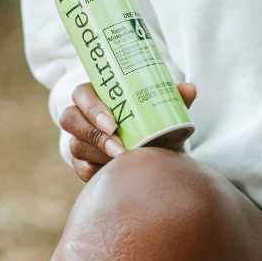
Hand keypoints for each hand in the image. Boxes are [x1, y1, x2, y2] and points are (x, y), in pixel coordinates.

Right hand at [60, 81, 197, 182]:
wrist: (157, 153)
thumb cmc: (156, 124)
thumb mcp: (165, 111)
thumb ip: (175, 98)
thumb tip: (191, 89)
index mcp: (98, 94)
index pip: (82, 94)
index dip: (92, 107)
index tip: (113, 123)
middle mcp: (83, 115)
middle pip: (70, 119)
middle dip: (94, 134)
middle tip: (119, 147)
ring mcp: (79, 140)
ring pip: (76, 145)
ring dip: (99, 153)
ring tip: (124, 159)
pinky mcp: (82, 163)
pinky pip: (82, 168)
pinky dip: (98, 170)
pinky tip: (116, 171)